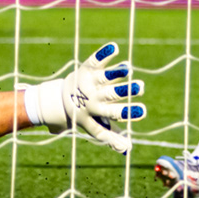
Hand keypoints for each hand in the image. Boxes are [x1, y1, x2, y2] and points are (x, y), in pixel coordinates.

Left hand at [28, 42, 144, 153]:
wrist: (56, 102)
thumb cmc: (82, 116)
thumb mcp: (94, 128)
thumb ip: (111, 136)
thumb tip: (128, 150)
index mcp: (97, 111)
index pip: (114, 113)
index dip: (128, 112)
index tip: (142, 110)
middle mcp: (94, 96)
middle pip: (112, 93)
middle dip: (126, 90)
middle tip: (141, 87)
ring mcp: (90, 81)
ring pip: (105, 76)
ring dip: (117, 72)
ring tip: (128, 68)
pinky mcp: (87, 68)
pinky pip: (96, 60)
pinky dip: (103, 53)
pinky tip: (114, 46)